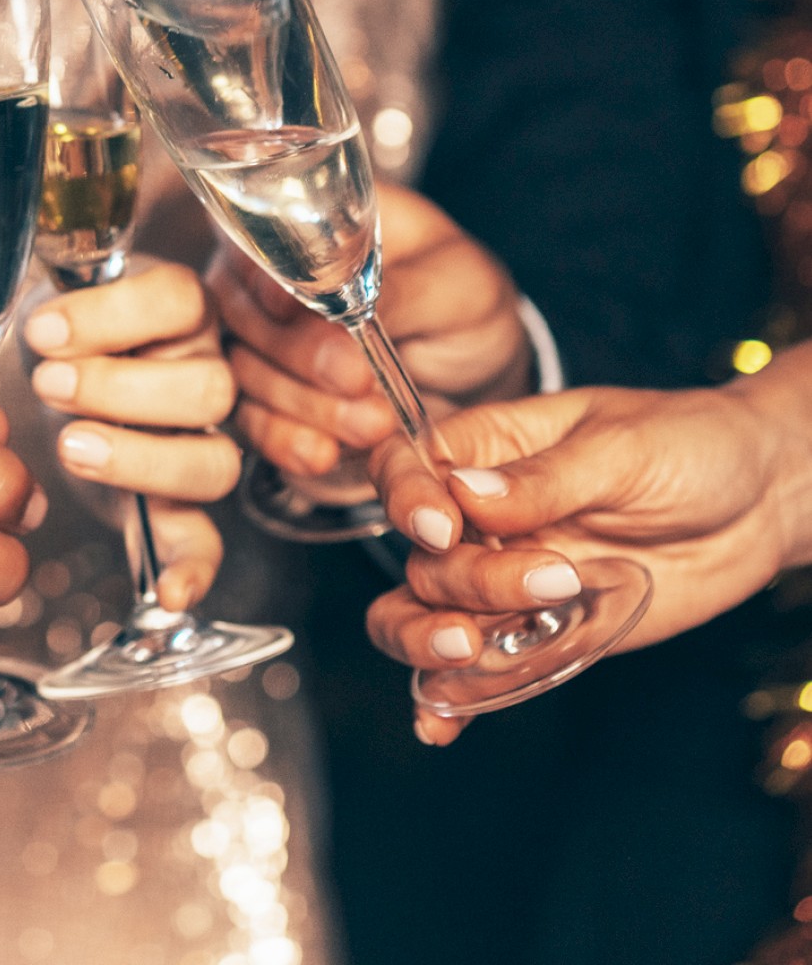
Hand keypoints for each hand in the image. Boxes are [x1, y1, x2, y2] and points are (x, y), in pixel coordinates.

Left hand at [23, 261, 239, 611]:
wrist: (56, 377)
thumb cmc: (62, 335)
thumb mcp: (60, 303)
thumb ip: (61, 312)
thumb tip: (47, 329)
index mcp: (183, 312)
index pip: (182, 300)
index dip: (115, 315)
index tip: (45, 332)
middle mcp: (207, 372)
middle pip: (209, 387)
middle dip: (121, 389)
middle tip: (51, 385)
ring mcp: (199, 442)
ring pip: (213, 462)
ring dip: (140, 458)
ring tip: (70, 447)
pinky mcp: (173, 505)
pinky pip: (205, 540)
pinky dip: (191, 568)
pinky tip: (168, 590)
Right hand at [205, 183, 531, 482]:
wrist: (477, 378)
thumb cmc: (463, 305)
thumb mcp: (453, 285)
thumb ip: (398, 289)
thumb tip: (344, 296)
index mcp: (310, 228)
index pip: (256, 240)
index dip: (263, 275)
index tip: (290, 308)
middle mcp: (269, 282)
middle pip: (243, 312)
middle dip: (297, 353)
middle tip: (356, 378)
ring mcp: (263, 344)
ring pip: (245, 373)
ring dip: (302, 404)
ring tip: (371, 423)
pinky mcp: (269, 403)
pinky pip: (253, 424)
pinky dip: (285, 441)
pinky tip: (323, 453)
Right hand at [364, 376, 804, 743]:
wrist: (761, 503)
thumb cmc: (689, 445)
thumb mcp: (621, 448)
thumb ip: (543, 479)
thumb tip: (466, 495)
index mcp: (487, 451)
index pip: (407, 468)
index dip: (406, 500)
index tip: (443, 529)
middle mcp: (484, 518)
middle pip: (423, 559)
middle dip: (463, 581)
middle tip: (545, 581)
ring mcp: (509, 579)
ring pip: (426, 616)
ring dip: (430, 642)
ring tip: (469, 651)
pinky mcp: (544, 632)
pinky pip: (483, 669)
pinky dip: (450, 700)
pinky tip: (439, 723)